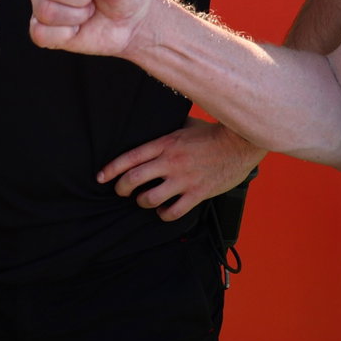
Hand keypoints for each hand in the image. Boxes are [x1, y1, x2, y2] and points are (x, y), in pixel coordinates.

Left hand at [98, 119, 264, 220]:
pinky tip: (164, 211)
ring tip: (144, 200)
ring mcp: (184, 179)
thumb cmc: (212, 133)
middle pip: (134, 179)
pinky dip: (164, 214)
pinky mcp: (198, 193)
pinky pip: (173, 211)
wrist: (239, 143)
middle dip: (121, 188)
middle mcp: (170, 162)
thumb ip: (167, 131)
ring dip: (142, 202)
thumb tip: (152, 129)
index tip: (100, 177)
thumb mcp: (185, 126)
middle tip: (121, 191)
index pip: (130, 157)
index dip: (111, 169)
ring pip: (150, 198)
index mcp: (165, 143)